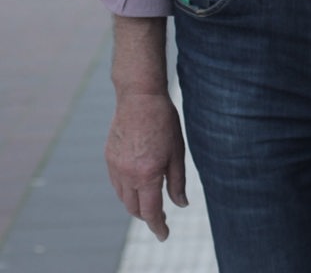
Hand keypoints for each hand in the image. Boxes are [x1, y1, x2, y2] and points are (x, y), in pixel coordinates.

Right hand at [105, 91, 187, 240]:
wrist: (139, 98)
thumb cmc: (164, 122)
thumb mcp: (177, 150)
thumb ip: (177, 181)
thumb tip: (180, 204)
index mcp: (147, 174)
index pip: (151, 211)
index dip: (158, 226)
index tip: (164, 235)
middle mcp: (127, 175)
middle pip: (134, 208)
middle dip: (147, 216)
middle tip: (161, 217)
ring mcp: (115, 167)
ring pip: (123, 198)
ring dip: (136, 204)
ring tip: (150, 201)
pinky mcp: (108, 158)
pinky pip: (116, 183)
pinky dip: (126, 190)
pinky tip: (137, 184)